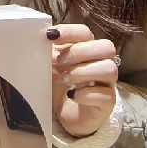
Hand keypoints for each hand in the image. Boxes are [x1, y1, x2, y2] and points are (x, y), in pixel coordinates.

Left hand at [50, 23, 118, 139]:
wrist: (61, 115)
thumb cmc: (57, 85)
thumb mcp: (49, 65)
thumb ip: (47, 50)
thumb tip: (37, 36)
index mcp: (86, 50)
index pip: (86, 32)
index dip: (70, 32)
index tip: (50, 36)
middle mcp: (101, 64)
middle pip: (106, 47)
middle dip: (80, 51)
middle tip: (60, 62)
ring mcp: (106, 84)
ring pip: (109, 69)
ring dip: (83, 72)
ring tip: (65, 80)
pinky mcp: (107, 104)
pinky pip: (106, 96)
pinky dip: (86, 94)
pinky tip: (71, 96)